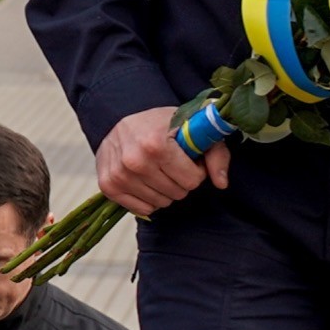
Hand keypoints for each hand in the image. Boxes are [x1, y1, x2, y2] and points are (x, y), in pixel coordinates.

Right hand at [95, 107, 226, 217]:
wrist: (118, 120)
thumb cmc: (159, 124)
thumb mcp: (194, 128)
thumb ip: (216, 154)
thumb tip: (221, 183)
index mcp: (156, 145)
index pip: (192, 180)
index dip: (196, 170)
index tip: (188, 159)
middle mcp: (134, 161)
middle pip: (178, 193)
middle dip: (181, 181)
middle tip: (172, 163)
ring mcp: (119, 175)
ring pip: (161, 203)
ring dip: (165, 190)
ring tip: (158, 169)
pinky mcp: (108, 186)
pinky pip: (143, 209)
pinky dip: (148, 199)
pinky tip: (145, 180)